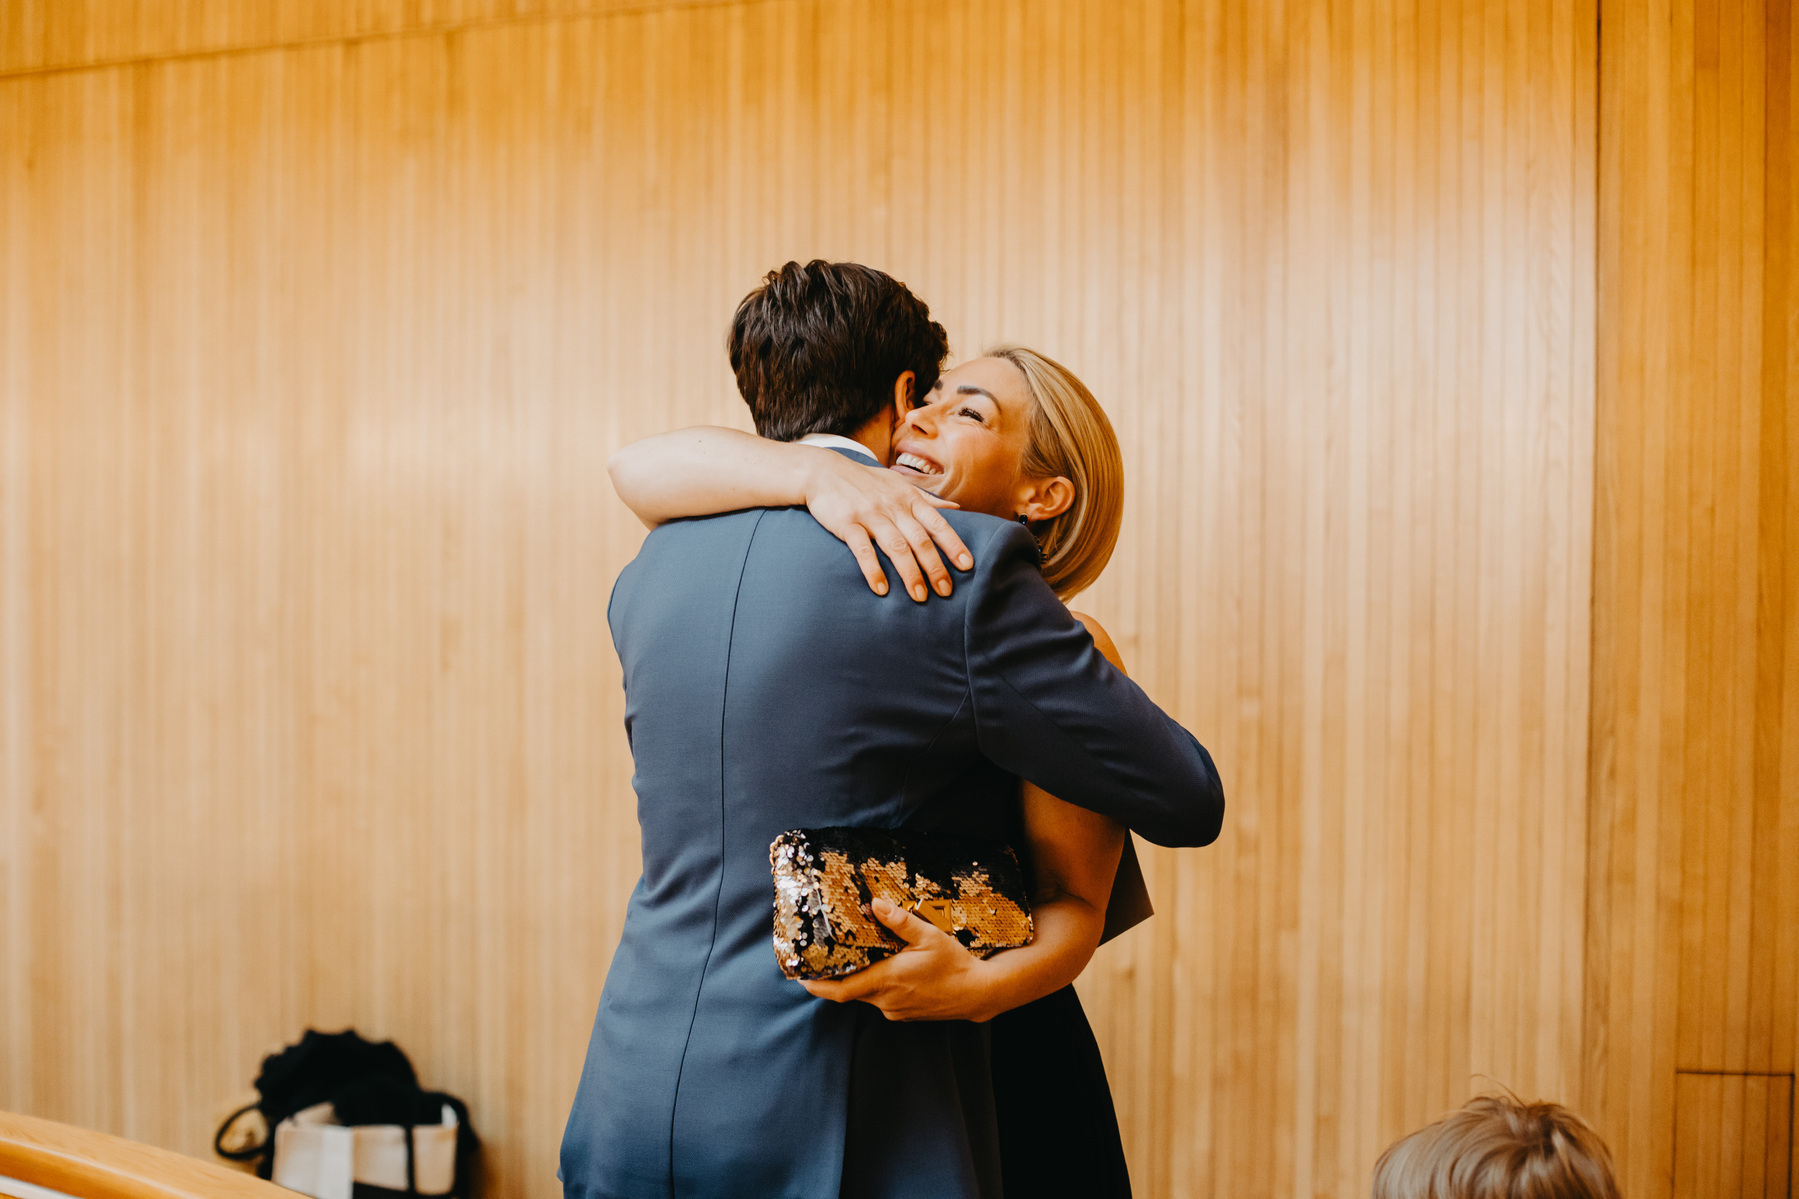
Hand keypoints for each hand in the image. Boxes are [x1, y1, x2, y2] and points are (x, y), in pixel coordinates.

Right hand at [800, 452, 972, 600]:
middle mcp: (893, 506)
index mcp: (909, 498)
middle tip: (946, 591)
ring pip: (896, 547)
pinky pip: (863, 550)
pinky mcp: (848, 523)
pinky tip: (881, 590)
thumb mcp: (899, 484)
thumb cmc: (866, 481)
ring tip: (920, 597)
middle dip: (935, 567)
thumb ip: (928, 498)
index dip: (953, 544)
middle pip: (920, 540)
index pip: (937, 523)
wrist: (824, 471)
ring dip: (910, 574)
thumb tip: (957, 507)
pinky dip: (873, 570)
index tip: (967, 565)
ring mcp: (870, 515)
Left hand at [800, 897, 994, 1021]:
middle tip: (821, 960)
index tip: (800, 977)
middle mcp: (886, 1000)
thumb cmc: (955, 965)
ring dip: (858, 980)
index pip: (841, 990)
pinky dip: (875, 986)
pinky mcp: (904, 1014)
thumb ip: (899, 921)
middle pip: (850, 991)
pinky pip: (881, 1000)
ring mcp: (895, 1010)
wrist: (978, 993)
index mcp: (887, 980)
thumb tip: (875, 904)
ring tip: (855, 959)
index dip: (817, 985)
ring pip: (866, 995)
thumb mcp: (929, 936)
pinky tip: (884, 970)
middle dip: (834, 978)